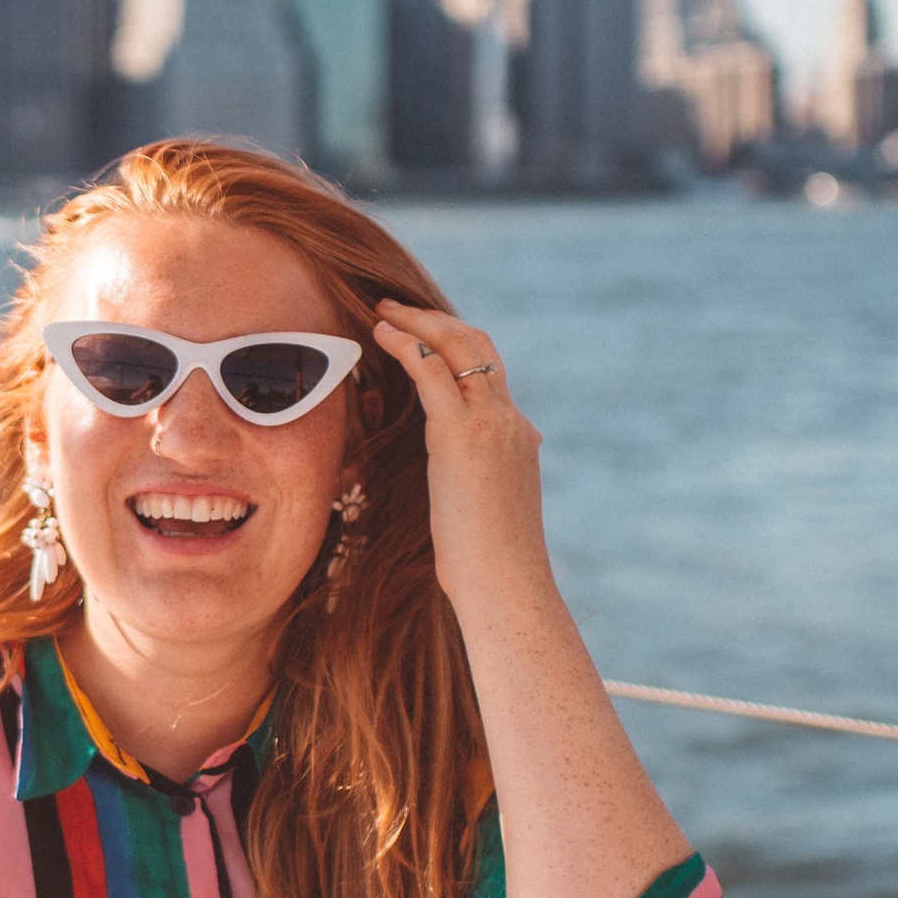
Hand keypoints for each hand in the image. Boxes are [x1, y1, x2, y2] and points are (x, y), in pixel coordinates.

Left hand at [372, 299, 553, 616]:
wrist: (508, 588)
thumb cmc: (491, 569)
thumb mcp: (488, 516)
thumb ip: (479, 488)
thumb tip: (463, 491)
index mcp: (518, 438)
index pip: (488, 375)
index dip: (454, 348)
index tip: (423, 338)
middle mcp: (511, 422)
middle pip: (478, 347)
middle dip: (435, 322)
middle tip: (396, 309)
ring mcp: (492, 424)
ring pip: (458, 347)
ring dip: (417, 322)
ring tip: (381, 312)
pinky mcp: (461, 435)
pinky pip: (431, 371)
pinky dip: (405, 345)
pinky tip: (379, 335)